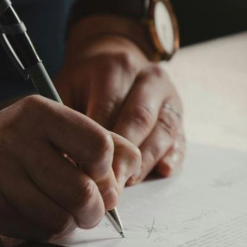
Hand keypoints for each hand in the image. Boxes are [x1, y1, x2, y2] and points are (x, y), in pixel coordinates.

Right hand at [0, 96, 141, 239]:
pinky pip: (37, 232)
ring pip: (61, 219)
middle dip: (96, 209)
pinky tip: (36, 214)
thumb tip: (128, 176)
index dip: (107, 170)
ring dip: (71, 223)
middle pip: (83, 192)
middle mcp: (16, 140)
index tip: (97, 174)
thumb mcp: (56, 127)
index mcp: (39, 113)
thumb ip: (101, 142)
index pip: (99, 146)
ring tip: (64, 212)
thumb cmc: (18, 143)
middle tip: (91, 208)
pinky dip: (47, 231)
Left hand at [56, 34, 185, 182]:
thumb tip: (66, 160)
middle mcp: (148, 78)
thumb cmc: (85, 83)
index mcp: (116, 67)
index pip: (109, 109)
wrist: (113, 60)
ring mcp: (168, 95)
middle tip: (108, 186)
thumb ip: (67, 119)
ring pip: (163, 131)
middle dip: (124, 157)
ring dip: (146, 161)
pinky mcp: (179, 114)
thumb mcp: (67, 88)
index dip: (98, 144)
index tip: (86, 172)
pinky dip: (173, 156)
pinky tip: (162, 170)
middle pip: (139, 120)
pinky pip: (180, 138)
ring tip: (128, 183)